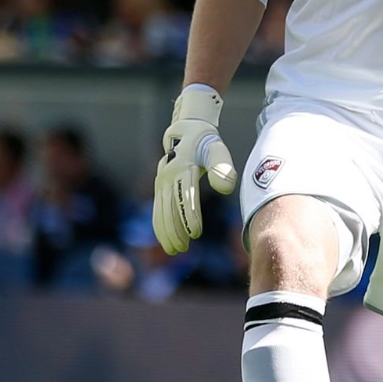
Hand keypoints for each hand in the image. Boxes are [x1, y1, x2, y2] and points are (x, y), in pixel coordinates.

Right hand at [153, 86, 237, 254]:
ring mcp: (161, 181)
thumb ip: (222, 167)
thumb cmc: (207, 143)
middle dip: (174, 229)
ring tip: (175, 250)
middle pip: (169, 207)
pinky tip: (165, 240)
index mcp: (183, 166)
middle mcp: (168, 175)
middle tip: (183, 249)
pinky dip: (159, 225)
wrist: (186, 131)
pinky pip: (158, 208)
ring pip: (161, 210)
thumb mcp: (217, 150)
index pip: (186, 195)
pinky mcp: (160, 187)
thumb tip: (224, 189)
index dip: (189, 215)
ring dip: (166, 231)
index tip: (195, 233)